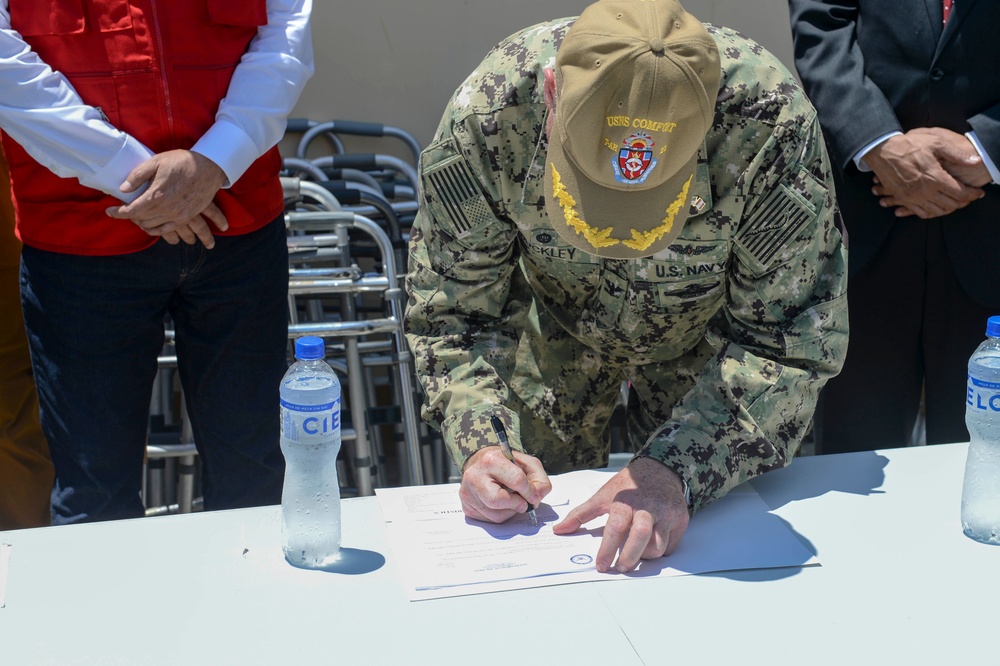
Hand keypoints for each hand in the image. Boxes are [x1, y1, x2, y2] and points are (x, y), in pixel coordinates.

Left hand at [105, 150, 228, 247]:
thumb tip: (123, 189)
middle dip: (129, 215)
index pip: (131, 210)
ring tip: (137, 215)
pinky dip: (156, 230)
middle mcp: (167, 209)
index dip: (117, 213)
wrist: (209, 167)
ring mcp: (178, 215)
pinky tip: (150, 225)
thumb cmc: (182, 161)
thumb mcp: (156, 161)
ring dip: (141, 223)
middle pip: (140, 219)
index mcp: (157, 195)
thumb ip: (137, 176)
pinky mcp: (186, 217)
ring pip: (152, 227)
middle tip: (124, 207)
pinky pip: (167, 230)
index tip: (109, 211)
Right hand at [459, 446, 551, 522]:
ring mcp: (467, 492)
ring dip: (510, 512)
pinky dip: (500, 515)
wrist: (483, 466)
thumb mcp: (527, 464)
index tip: (534, 496)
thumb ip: (539, 480)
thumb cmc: (507, 465)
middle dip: (516, 504)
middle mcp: (474, 475)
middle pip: (498, 500)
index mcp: (491, 460)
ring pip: (495, 515)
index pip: (516, 480)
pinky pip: (489, 520)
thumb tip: (536, 499)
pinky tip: (501, 505)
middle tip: (523, 503)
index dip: (529, 491)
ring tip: (511, 501)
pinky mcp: (466, 506)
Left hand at [553, 457, 688, 572]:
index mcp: (625, 501)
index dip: (607, 549)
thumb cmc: (628, 486)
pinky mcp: (680, 520)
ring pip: (658, 546)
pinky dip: (659, 550)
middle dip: (629, 557)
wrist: (660, 470)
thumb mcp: (603, 495)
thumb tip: (559, 530)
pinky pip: (670, 545)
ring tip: (634, 554)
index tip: (600, 565)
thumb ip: (581, 514)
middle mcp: (648, 507)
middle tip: (619, 568)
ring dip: (644, 556)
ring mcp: (667, 513)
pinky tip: (649, 545)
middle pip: (640, 537)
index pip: (615, 528)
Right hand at [864, 128, 983, 217]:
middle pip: (950, 205)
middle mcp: (924, 191)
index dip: (972, 194)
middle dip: (963, 203)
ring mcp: (912, 197)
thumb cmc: (909, 144)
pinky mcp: (903, 198)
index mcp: (934, 177)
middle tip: (968, 197)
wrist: (882, 151)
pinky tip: (937, 207)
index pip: (959, 193)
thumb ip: (957, 154)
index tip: (978, 192)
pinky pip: (920, 213)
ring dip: (948, 209)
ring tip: (955, 202)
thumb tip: (975, 161)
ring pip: (936, 211)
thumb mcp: (936, 142)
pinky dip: (932, 213)